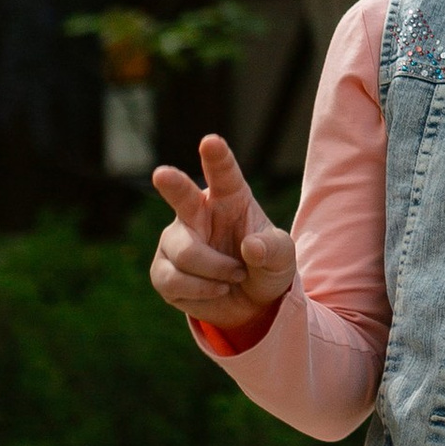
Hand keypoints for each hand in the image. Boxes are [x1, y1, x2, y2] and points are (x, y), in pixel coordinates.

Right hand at [148, 134, 295, 340]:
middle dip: (172, 184)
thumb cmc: (266, 266)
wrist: (251, 303)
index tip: (211, 141)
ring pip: (186, 253)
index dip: (217, 158)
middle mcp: (197, 213)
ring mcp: (175, 240)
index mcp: (230, 198)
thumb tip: (251, 247)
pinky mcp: (162, 269)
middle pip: (182, 196)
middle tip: (162, 174)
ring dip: (216, 272)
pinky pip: (174, 280)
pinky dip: (202, 291)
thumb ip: (273, 250)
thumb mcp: (282, 258)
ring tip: (235, 277)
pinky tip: (217, 290)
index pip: (224, 174)